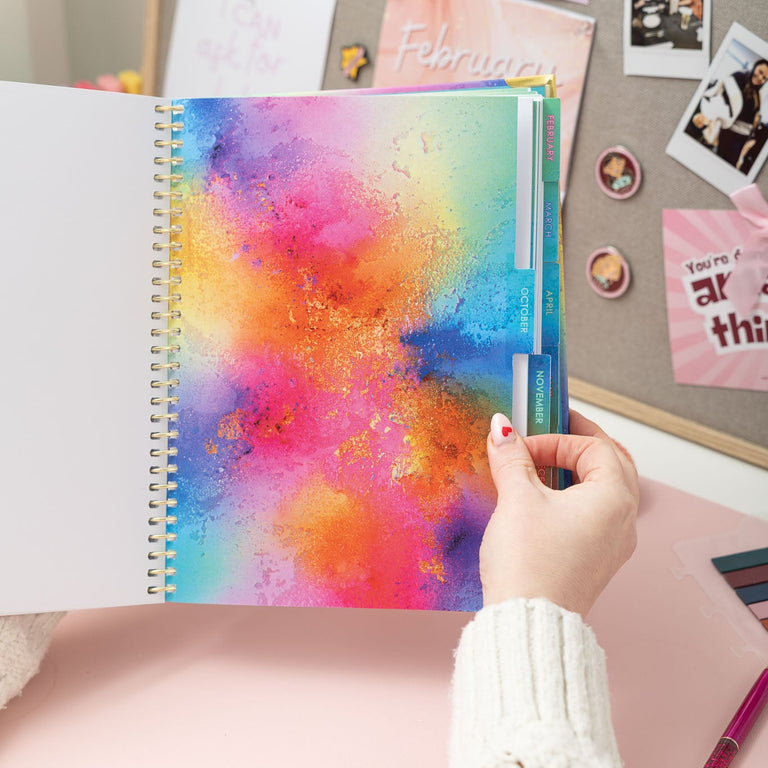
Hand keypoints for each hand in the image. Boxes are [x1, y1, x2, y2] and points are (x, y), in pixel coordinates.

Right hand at [479, 410, 638, 616]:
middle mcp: (623, 520)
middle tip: (551, 430)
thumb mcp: (517, 499)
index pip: (594, 447)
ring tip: (544, 464)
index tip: (521, 444)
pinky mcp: (596, 559)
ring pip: (604, 490)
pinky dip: (574, 496)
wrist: (529, 622)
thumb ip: (512, 458)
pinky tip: (545, 499)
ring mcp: (613, 543)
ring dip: (576, 470)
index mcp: (614, 498)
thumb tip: (502, 429)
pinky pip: (594, 514)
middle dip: (580, 443)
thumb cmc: (531, 564)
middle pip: (612, 463)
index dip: (556, 437)